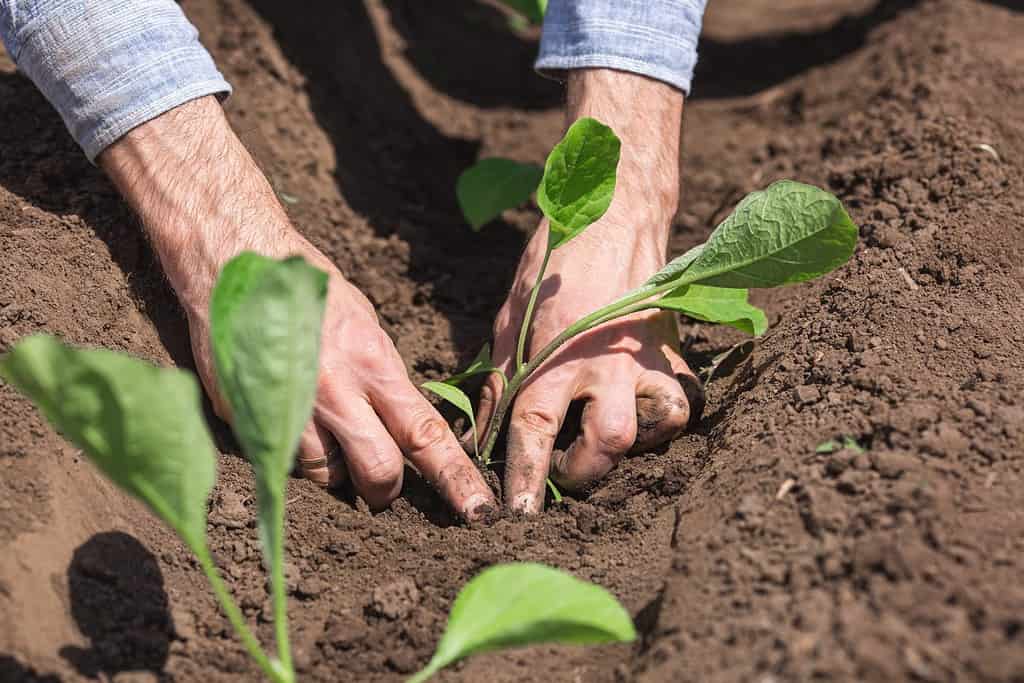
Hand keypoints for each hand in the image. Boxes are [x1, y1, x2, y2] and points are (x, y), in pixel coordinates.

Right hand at [100, 97, 494, 520]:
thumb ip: (383, 380)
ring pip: (325, 476)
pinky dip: (289, 449)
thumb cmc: (308, 291)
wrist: (233, 261)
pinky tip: (283, 412)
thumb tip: (401, 424)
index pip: (425, 435)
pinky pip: (280, 459)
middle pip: (377, 474)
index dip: (456, 479)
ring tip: (319, 423)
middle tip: (377, 479)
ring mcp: (288, 410)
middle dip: (383, 487)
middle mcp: (334, 393)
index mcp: (372, 364)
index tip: (478, 512)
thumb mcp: (365, 326)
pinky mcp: (248, 420)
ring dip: (330, 466)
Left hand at [481, 70, 702, 512]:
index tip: (519, 512)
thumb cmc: (554, 265)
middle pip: (609, 443)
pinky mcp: (675, 351)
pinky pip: (684, 402)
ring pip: (657, 428)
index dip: (527, 477)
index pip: (535, 429)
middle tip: (567, 469)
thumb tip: (482, 434)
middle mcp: (605, 363)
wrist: (614, 213)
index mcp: (555, 354)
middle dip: (586, 472)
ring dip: (632, 446)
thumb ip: (498, 379)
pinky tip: (643, 410)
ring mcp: (647, 358)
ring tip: (606, 434)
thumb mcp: (509, 317)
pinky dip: (666, 417)